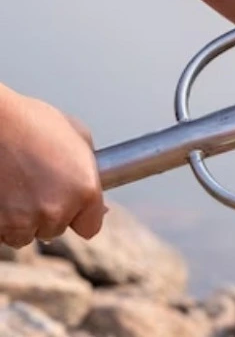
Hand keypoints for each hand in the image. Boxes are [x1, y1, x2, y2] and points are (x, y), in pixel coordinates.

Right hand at [0, 86, 105, 247]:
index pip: (90, 227)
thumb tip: (102, 206)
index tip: (70, 206)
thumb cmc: (31, 121)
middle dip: (46, 214)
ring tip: (15, 187)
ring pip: (24, 235)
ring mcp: (24, 219)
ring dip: (20, 220)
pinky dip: (0, 219)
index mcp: (86, 190)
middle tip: (35, 185)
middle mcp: (58, 210)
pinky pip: (1, 232)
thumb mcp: (78, 137)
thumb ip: (91, 172)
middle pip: (55, 230)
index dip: (79, 216)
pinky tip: (2, 193)